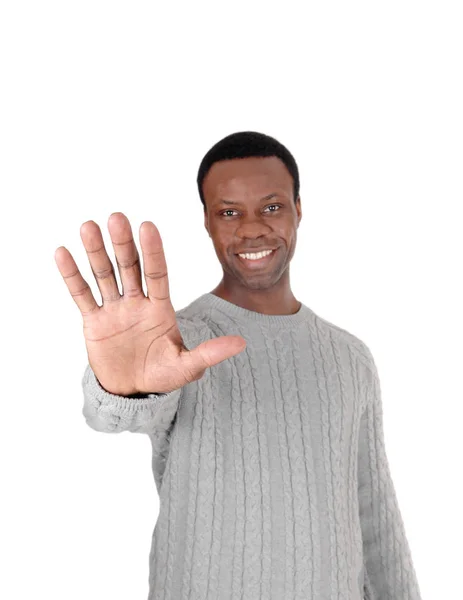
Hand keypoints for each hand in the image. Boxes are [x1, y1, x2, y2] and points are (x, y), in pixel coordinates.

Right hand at [54, 212, 246, 394]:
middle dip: (123, 244)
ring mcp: (114, 309)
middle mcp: (137, 302)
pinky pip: (82, 294)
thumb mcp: (187, 367)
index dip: (153, 251)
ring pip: (104, 275)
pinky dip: (72, 275)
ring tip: (88, 227)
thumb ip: (209, 353)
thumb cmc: (162, 376)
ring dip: (96, 252)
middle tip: (117, 218)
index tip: (148, 226)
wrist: (132, 391)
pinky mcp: (94, 321)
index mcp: (160, 309)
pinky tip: (63, 253)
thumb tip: (241, 343)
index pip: (157, 274)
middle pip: (129, 267)